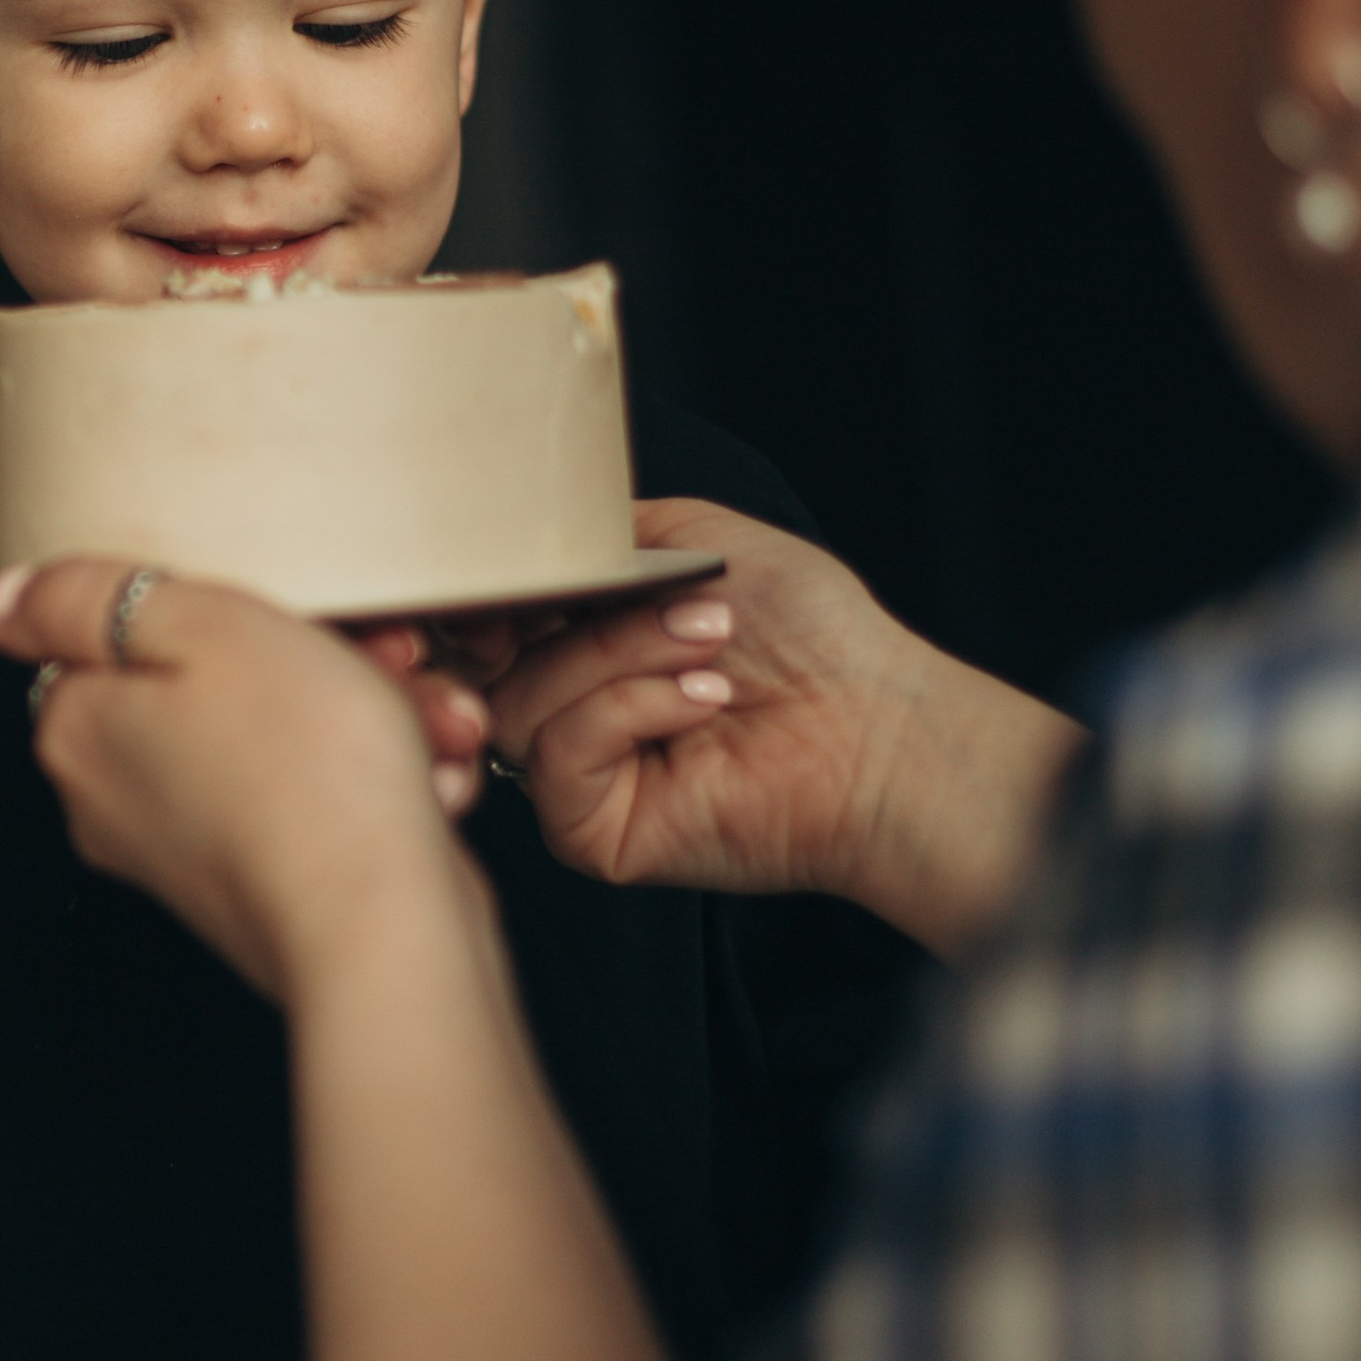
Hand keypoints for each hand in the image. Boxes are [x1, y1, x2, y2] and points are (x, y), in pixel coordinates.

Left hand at [0, 561, 486, 1000]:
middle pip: (212, 682)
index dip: (221, 606)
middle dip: (319, 659)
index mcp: (81, 731)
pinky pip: (320, 800)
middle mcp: (118, 800)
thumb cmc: (307, 774)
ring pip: (284, 738)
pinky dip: (380, 782)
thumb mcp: (197, 624)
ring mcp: (189, 850)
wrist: (388, 929)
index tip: (290, 607)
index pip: (122, 631)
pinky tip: (421, 782)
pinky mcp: (260, 886)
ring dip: (370, 714)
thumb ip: (83, 599)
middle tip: (376, 657)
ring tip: (421, 724)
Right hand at [459, 496, 1083, 956]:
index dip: (491, 589)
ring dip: (616, 655)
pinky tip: (702, 702)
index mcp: (577, 642)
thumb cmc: (812, 634)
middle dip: (564, 615)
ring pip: (517, 703)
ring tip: (709, 648)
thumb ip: (602, 530)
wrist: (878, 721)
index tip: (530, 565)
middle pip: (481, 659)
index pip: (483, 615)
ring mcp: (575, 775)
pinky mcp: (591, 830)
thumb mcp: (697, 536)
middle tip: (654, 600)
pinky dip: (627, 711)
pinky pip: (556, 757)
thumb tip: (523, 543)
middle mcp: (566, 709)